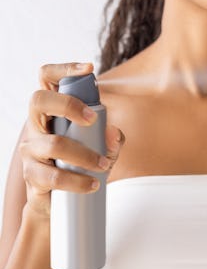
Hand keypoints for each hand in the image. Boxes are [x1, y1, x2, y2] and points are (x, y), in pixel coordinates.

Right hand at [20, 62, 124, 216]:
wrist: (59, 200)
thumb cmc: (80, 164)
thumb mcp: (101, 147)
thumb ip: (112, 138)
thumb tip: (114, 134)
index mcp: (52, 111)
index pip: (47, 79)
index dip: (64, 69)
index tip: (89, 68)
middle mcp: (36, 125)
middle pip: (39, 100)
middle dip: (68, 104)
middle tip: (93, 119)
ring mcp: (31, 149)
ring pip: (54, 144)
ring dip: (86, 155)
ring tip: (104, 165)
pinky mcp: (32, 174)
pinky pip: (53, 176)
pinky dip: (78, 181)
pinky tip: (93, 184)